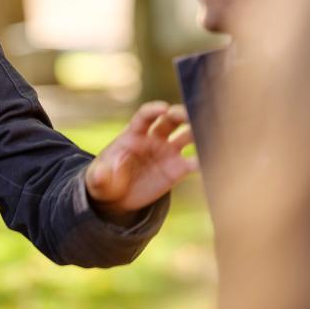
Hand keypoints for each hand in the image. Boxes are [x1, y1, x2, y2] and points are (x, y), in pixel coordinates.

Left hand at [85, 101, 196, 220]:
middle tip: (190, 116)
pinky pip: (192, 163)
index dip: (154, 110)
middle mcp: (154, 139)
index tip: (164, 109)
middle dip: (180, 115)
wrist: (118, 199)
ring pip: (186, 137)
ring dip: (197, 133)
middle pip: (170, 120)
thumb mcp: (97, 181)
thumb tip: (101, 174)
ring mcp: (168, 153)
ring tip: (208, 133)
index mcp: (133, 134)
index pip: (145, 117)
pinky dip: (203, 160)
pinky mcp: (177, 170)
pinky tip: (211, 160)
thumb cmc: (105, 182)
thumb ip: (100, 176)